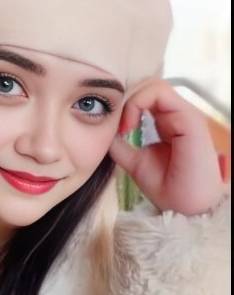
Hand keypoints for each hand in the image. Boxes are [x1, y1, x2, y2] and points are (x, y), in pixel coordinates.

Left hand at [109, 79, 226, 215]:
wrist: (183, 210)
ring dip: (130, 100)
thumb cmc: (167, 189)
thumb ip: (122, 145)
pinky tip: (129, 126)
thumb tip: (105, 130)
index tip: (113, 128)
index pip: (144, 95)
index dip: (124, 104)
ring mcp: (185, 114)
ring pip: (152, 84)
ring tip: (123, 126)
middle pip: (146, 85)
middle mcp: (178, 115)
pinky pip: (159, 91)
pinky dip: (137, 102)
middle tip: (113, 122)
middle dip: (125, 97)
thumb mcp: (136, 162)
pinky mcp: (189, 117)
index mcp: (168, 123)